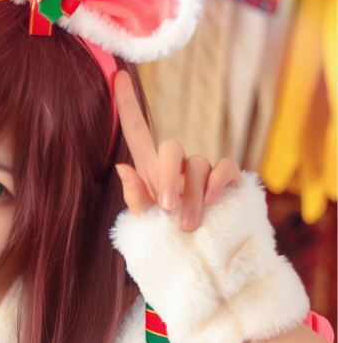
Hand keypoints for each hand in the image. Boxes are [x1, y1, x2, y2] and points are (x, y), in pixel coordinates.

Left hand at [112, 70, 241, 230]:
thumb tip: (123, 167)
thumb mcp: (146, 225)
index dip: (128, 105)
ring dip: (192, 195)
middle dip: (168, 177)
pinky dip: (218, 181)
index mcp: (150, 171)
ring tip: (187, 225)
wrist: (198, 265)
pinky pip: (225, 167)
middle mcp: (177, 166)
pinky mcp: (226, 181)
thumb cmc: (166, 243)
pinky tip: (213, 199)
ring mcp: (203, 172)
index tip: (117, 76)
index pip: (137, 132)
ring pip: (198, 164)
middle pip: (171, 147)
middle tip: (167, 208)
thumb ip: (136, 198)